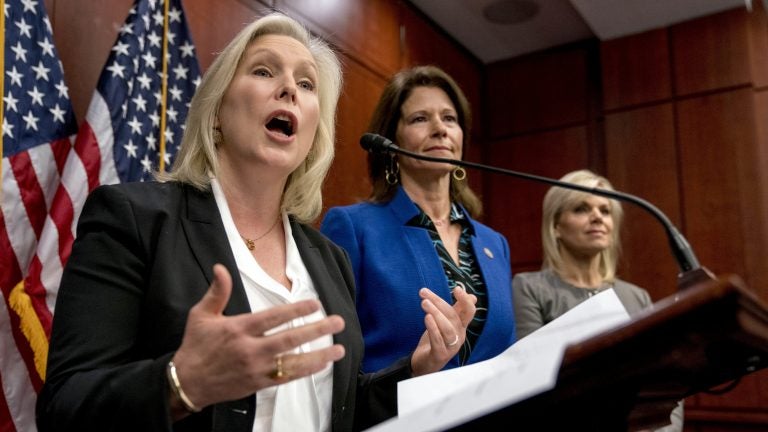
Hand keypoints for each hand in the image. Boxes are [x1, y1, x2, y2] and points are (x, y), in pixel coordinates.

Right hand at [170, 264, 345, 415]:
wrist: (186, 382)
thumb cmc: (196, 346)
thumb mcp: (200, 315)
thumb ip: (217, 292)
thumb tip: (220, 267)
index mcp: (238, 329)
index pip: (273, 317)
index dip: (296, 309)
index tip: (316, 304)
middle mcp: (250, 349)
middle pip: (289, 339)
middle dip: (316, 330)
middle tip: (338, 322)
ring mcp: (256, 368)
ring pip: (293, 361)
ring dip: (318, 355)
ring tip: (339, 349)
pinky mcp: (258, 384)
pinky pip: (286, 378)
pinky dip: (305, 371)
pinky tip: (321, 364)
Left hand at [410, 287, 476, 375]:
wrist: (424, 363)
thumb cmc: (435, 340)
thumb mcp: (446, 323)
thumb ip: (456, 310)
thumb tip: (472, 296)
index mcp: (461, 327)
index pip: (468, 312)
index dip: (465, 300)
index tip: (456, 288)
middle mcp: (459, 336)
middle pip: (454, 317)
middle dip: (439, 302)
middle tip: (424, 292)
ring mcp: (451, 347)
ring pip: (447, 328)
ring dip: (436, 314)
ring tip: (424, 303)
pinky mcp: (440, 355)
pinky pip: (438, 340)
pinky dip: (433, 328)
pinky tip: (427, 318)